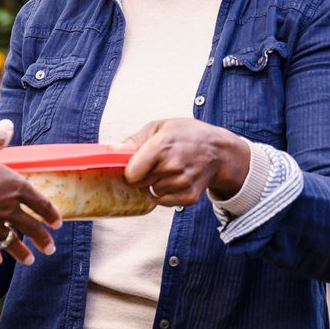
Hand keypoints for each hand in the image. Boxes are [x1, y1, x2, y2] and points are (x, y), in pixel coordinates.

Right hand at [0, 120, 60, 263]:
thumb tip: (8, 124)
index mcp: (15, 188)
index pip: (39, 203)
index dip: (50, 212)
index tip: (57, 223)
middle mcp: (8, 210)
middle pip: (30, 227)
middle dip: (42, 238)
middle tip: (50, 249)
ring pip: (11, 241)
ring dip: (21, 252)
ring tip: (29, 260)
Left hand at [123, 119, 251, 206]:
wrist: (218, 150)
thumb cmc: (187, 135)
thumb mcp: (160, 127)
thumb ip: (133, 141)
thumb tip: (110, 150)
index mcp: (162, 146)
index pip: (131, 173)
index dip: (129, 170)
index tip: (134, 165)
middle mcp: (173, 167)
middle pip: (139, 184)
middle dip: (142, 175)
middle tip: (155, 164)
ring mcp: (182, 183)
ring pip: (152, 192)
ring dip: (155, 184)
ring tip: (169, 169)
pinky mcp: (189, 197)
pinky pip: (164, 201)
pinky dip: (166, 194)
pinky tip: (175, 180)